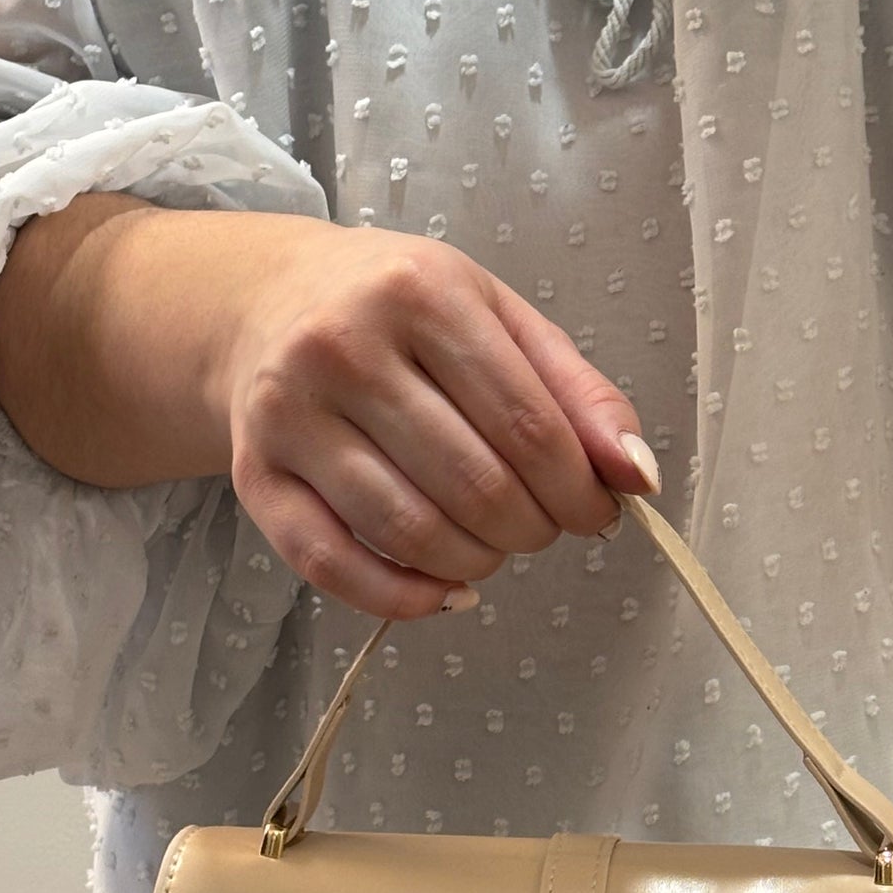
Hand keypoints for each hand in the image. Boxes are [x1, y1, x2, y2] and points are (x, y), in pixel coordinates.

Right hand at [221, 220, 656, 619]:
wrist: (267, 302)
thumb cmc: (401, 315)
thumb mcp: (498, 318)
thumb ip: (577, 393)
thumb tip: (638, 476)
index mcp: (420, 294)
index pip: (528, 425)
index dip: (579, 491)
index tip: (597, 512)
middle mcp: (342, 347)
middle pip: (475, 485)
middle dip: (531, 529)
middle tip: (540, 528)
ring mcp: (289, 415)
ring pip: (410, 532)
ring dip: (476, 564)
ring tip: (494, 549)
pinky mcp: (254, 476)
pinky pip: (333, 566)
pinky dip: (403, 599)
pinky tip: (444, 591)